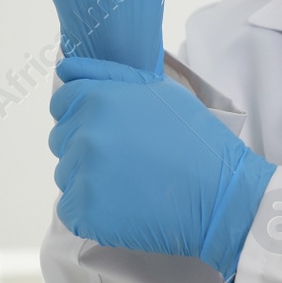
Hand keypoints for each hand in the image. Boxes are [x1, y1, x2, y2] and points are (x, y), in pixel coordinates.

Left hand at [48, 57, 275, 280]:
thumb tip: (66, 70)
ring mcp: (82, 174)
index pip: (62, 103)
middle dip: (86, 146)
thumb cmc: (194, 140)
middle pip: (61, 139)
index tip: (109, 129)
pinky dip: (91, 211)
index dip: (82, 114)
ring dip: (88, 179)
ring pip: (66, 174)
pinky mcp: (85, 211)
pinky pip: (71, 208)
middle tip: (126, 159)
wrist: (220, 196)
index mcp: (97, 99)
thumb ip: (109, 76)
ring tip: (129, 182)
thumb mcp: (158, 90)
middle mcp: (84, 133)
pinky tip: (123, 206)